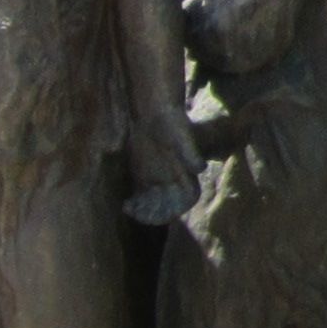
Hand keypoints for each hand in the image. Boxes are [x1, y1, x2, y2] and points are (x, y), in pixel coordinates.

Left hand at [124, 108, 205, 226]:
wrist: (154, 113)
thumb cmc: (172, 123)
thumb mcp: (181, 136)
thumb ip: (190, 153)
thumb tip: (201, 168)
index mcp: (188, 174)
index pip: (185, 201)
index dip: (173, 212)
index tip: (158, 214)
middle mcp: (175, 180)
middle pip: (168, 207)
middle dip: (154, 214)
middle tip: (138, 213)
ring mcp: (159, 180)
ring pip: (154, 205)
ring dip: (143, 212)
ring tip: (129, 208)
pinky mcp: (144, 176)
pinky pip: (142, 198)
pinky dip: (135, 205)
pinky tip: (125, 203)